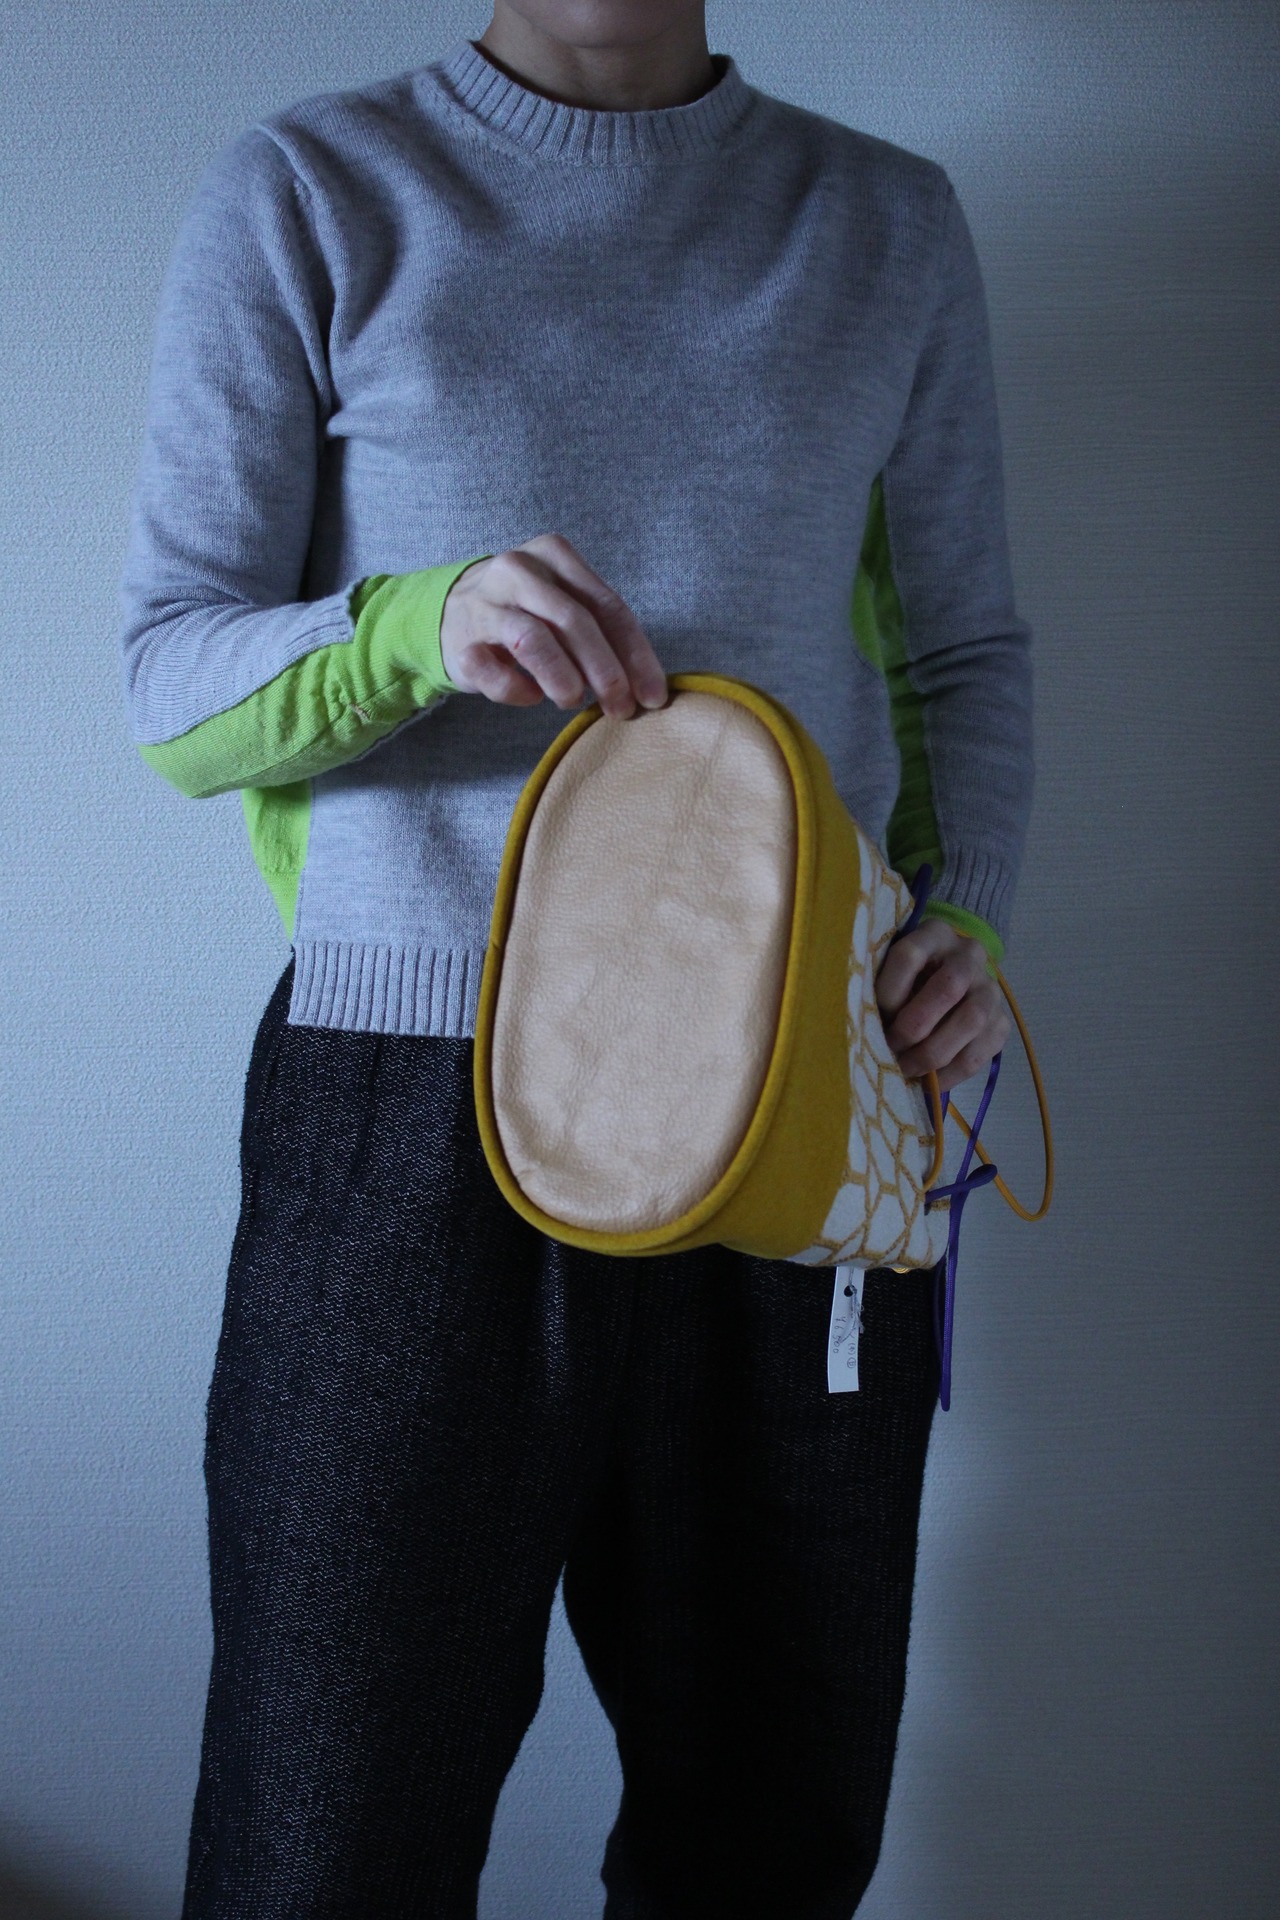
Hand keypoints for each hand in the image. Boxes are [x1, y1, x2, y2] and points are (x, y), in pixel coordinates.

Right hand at [440, 534, 668, 718]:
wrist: (447, 612)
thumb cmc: (523, 611)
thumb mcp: (562, 602)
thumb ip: (601, 630)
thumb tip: (643, 685)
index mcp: (553, 554)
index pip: (607, 605)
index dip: (635, 654)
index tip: (653, 695)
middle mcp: (518, 570)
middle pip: (575, 621)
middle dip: (606, 672)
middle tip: (621, 708)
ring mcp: (484, 604)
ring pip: (534, 641)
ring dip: (563, 679)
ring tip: (573, 701)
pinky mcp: (460, 642)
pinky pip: (495, 674)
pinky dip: (518, 692)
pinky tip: (531, 697)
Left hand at [874, 918, 1009, 1094]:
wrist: (949, 976)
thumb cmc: (906, 977)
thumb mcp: (889, 968)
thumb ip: (880, 987)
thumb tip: (863, 1024)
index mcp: (934, 933)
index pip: (910, 955)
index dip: (889, 989)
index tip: (871, 1013)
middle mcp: (969, 955)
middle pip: (947, 988)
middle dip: (913, 1026)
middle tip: (889, 1048)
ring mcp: (990, 988)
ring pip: (971, 1020)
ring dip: (932, 1053)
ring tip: (905, 1069)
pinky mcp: (1001, 1021)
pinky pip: (981, 1052)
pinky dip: (951, 1073)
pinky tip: (929, 1082)